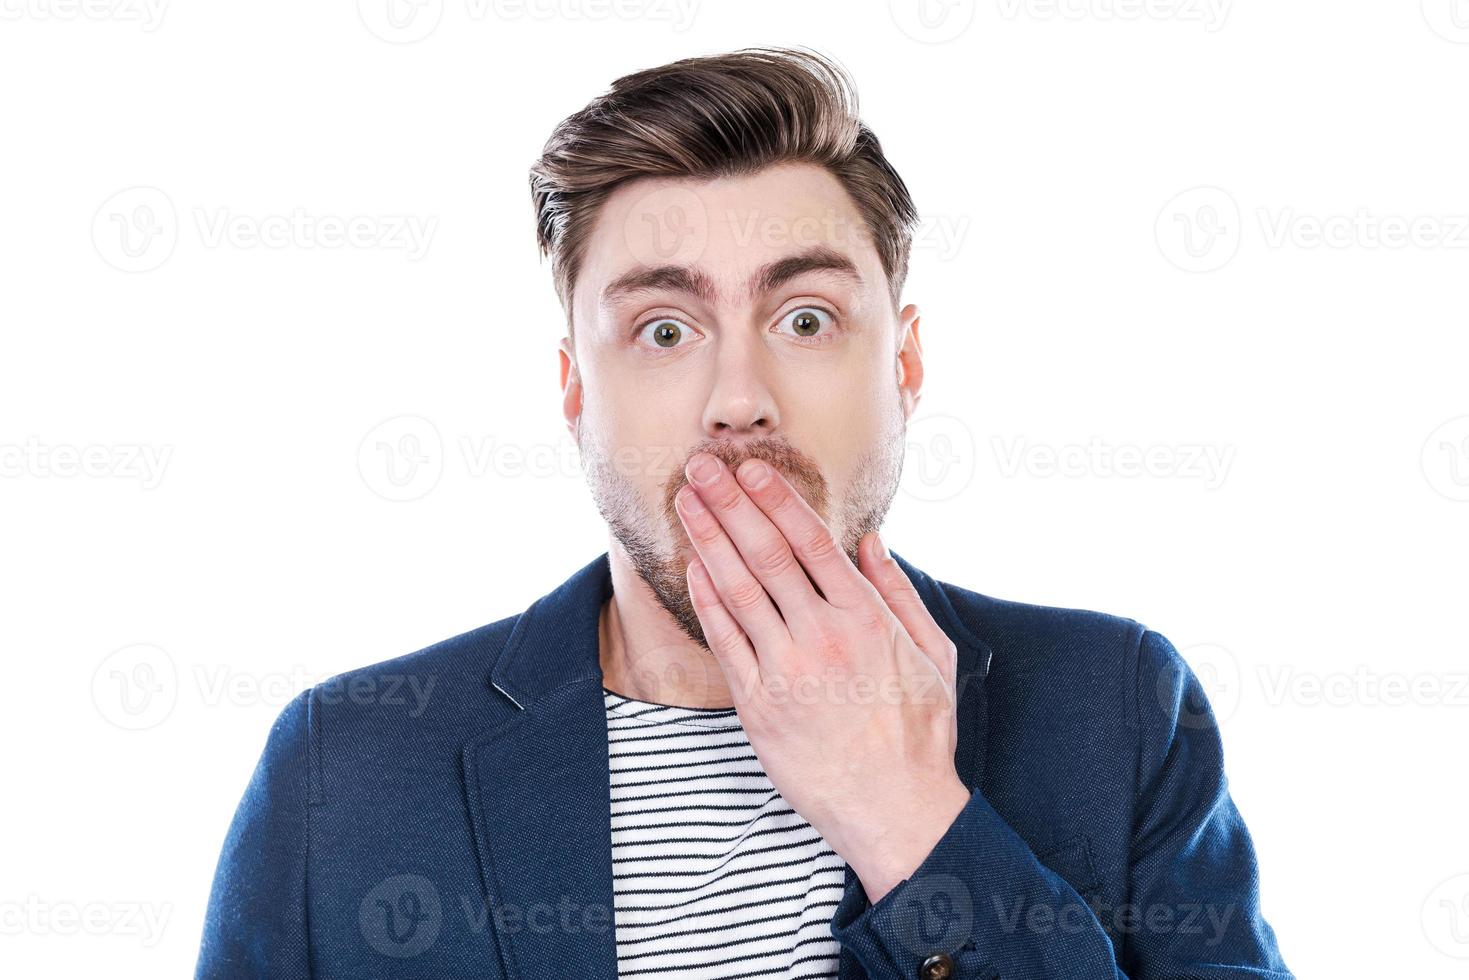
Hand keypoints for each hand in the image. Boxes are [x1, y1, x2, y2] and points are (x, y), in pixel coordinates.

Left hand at [674, 451, 971, 902]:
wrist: (895, 807)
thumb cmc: (919, 731)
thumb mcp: (933, 653)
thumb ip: (898, 591)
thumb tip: (871, 539)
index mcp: (866, 617)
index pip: (811, 541)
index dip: (776, 499)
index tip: (750, 468)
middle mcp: (823, 635)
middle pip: (766, 553)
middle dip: (730, 504)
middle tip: (701, 467)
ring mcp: (787, 670)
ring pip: (738, 589)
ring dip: (708, 540)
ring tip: (685, 503)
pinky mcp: (760, 705)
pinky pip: (725, 642)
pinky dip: (707, 600)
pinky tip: (693, 567)